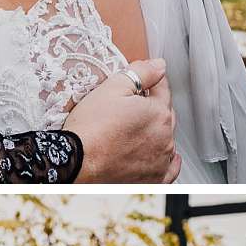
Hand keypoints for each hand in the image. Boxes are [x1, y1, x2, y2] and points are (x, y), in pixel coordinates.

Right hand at [68, 59, 179, 183]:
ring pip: (167, 140)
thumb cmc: (89, 128)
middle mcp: (165, 137)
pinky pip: (169, 170)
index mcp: (158, 113)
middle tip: (132, 107)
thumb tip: (159, 65)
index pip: (162, 90)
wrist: (75, 162)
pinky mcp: (152, 179)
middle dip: (153, 107)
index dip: (150, 83)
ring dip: (157, 132)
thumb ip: (140, 73)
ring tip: (136, 130)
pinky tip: (164, 156)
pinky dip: (168, 161)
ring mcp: (160, 160)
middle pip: (165, 114)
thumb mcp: (112, 88)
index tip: (141, 83)